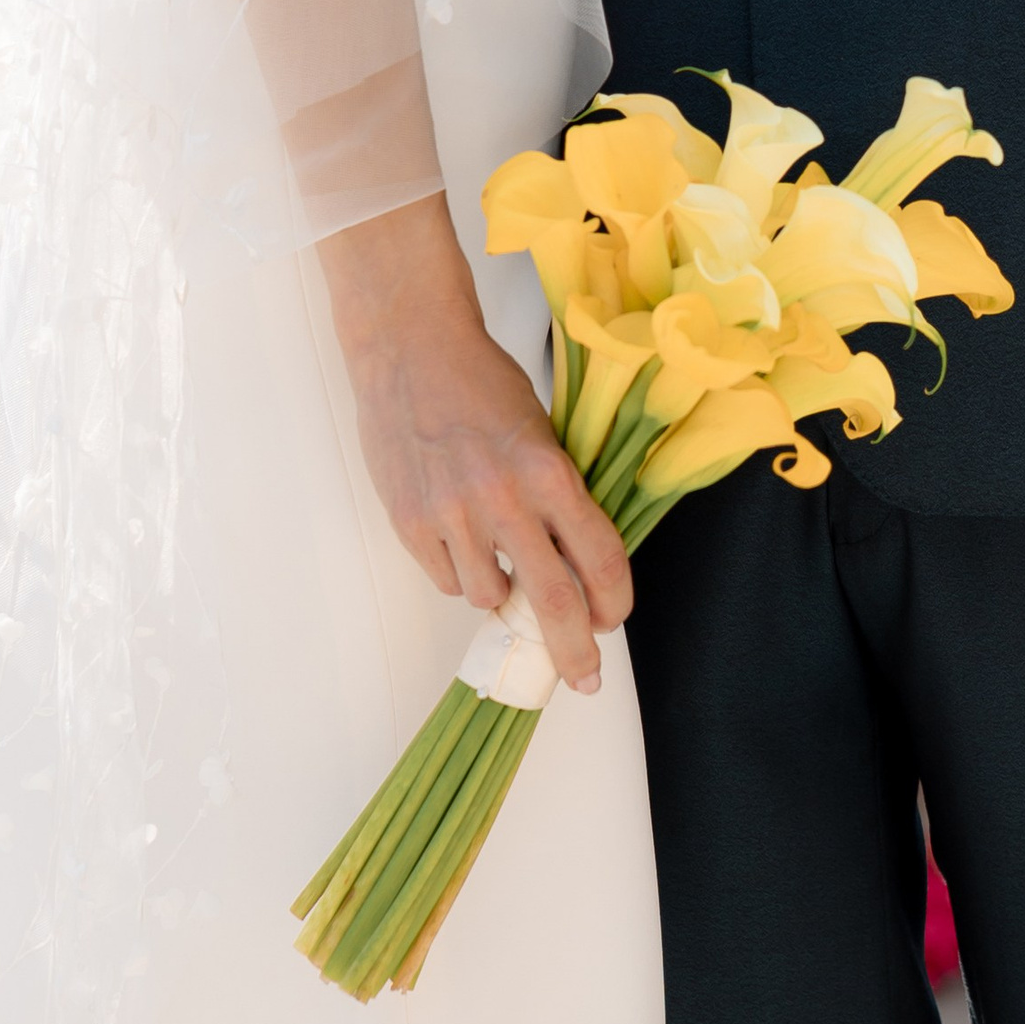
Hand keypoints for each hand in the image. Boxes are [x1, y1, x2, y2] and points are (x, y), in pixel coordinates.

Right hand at [320, 190, 630, 693]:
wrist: (409, 346)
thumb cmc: (479, 378)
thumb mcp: (538, 427)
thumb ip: (556, 491)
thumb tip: (575, 558)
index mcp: (548, 471)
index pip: (601, 558)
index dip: (615, 601)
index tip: (613, 619)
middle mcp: (505, 501)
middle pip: (554, 603)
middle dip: (574, 651)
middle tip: (583, 676)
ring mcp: (452, 516)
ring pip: (489, 597)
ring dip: (501, 591)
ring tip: (498, 556)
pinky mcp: (410, 524)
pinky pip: (446, 579)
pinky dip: (457, 569)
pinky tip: (458, 535)